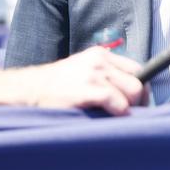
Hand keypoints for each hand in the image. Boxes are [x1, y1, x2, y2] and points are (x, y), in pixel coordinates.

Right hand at [0, 46, 146, 115]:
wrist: (29, 88)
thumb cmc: (56, 86)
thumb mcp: (82, 71)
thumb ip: (104, 74)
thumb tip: (131, 93)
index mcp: (100, 54)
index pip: (136, 68)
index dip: (139, 88)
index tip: (136, 103)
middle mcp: (100, 60)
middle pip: (139, 81)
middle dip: (138, 101)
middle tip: (127, 113)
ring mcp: (95, 73)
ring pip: (134, 91)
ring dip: (129, 108)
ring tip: (115, 115)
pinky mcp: (90, 88)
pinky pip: (119, 102)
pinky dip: (119, 112)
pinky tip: (108, 115)